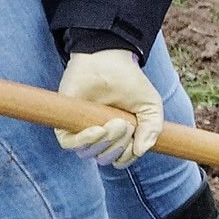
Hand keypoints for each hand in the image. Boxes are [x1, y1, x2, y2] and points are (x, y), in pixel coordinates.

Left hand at [56, 49, 162, 167]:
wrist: (107, 59)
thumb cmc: (128, 81)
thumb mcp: (150, 105)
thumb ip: (153, 128)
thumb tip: (140, 151)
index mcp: (118, 136)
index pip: (120, 160)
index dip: (128, 155)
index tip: (135, 134)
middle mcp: (98, 136)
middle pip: (105, 158)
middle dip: (119, 145)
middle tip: (125, 123)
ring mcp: (81, 129)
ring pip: (89, 153)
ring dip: (104, 142)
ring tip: (114, 123)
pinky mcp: (65, 122)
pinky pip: (70, 144)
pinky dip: (85, 141)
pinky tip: (97, 129)